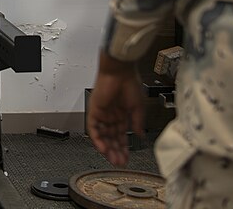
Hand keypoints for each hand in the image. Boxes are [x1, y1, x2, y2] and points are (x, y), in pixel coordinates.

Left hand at [86, 52, 144, 166]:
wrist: (120, 70)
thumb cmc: (129, 82)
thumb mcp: (138, 107)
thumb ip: (137, 122)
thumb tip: (139, 135)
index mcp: (121, 113)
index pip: (121, 134)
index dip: (124, 146)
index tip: (127, 157)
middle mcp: (111, 115)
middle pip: (111, 137)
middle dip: (116, 151)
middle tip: (120, 162)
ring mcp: (102, 113)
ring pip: (102, 135)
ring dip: (107, 148)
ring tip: (113, 159)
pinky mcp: (94, 110)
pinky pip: (93, 128)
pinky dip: (97, 139)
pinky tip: (103, 149)